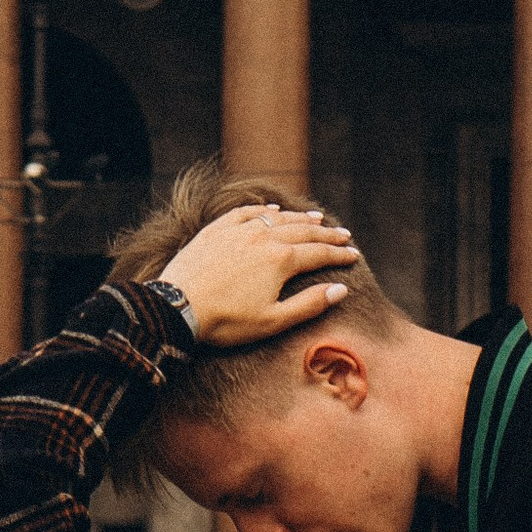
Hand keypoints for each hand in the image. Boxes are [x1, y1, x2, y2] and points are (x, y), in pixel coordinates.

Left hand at [162, 203, 359, 350]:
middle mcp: (264, 237)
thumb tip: (340, 289)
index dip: (339, 255)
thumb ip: (309, 304)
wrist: (178, 307)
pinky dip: (264, 210)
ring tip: (317, 220)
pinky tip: (273, 209)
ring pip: (278, 218)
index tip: (354, 255)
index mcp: (281, 260)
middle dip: (327, 235)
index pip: (319, 254)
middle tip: (344, 236)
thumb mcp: (273, 321)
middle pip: (304, 232)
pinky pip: (246, 212)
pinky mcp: (217, 230)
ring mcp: (239, 230)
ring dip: (300, 219)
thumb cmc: (226, 321)